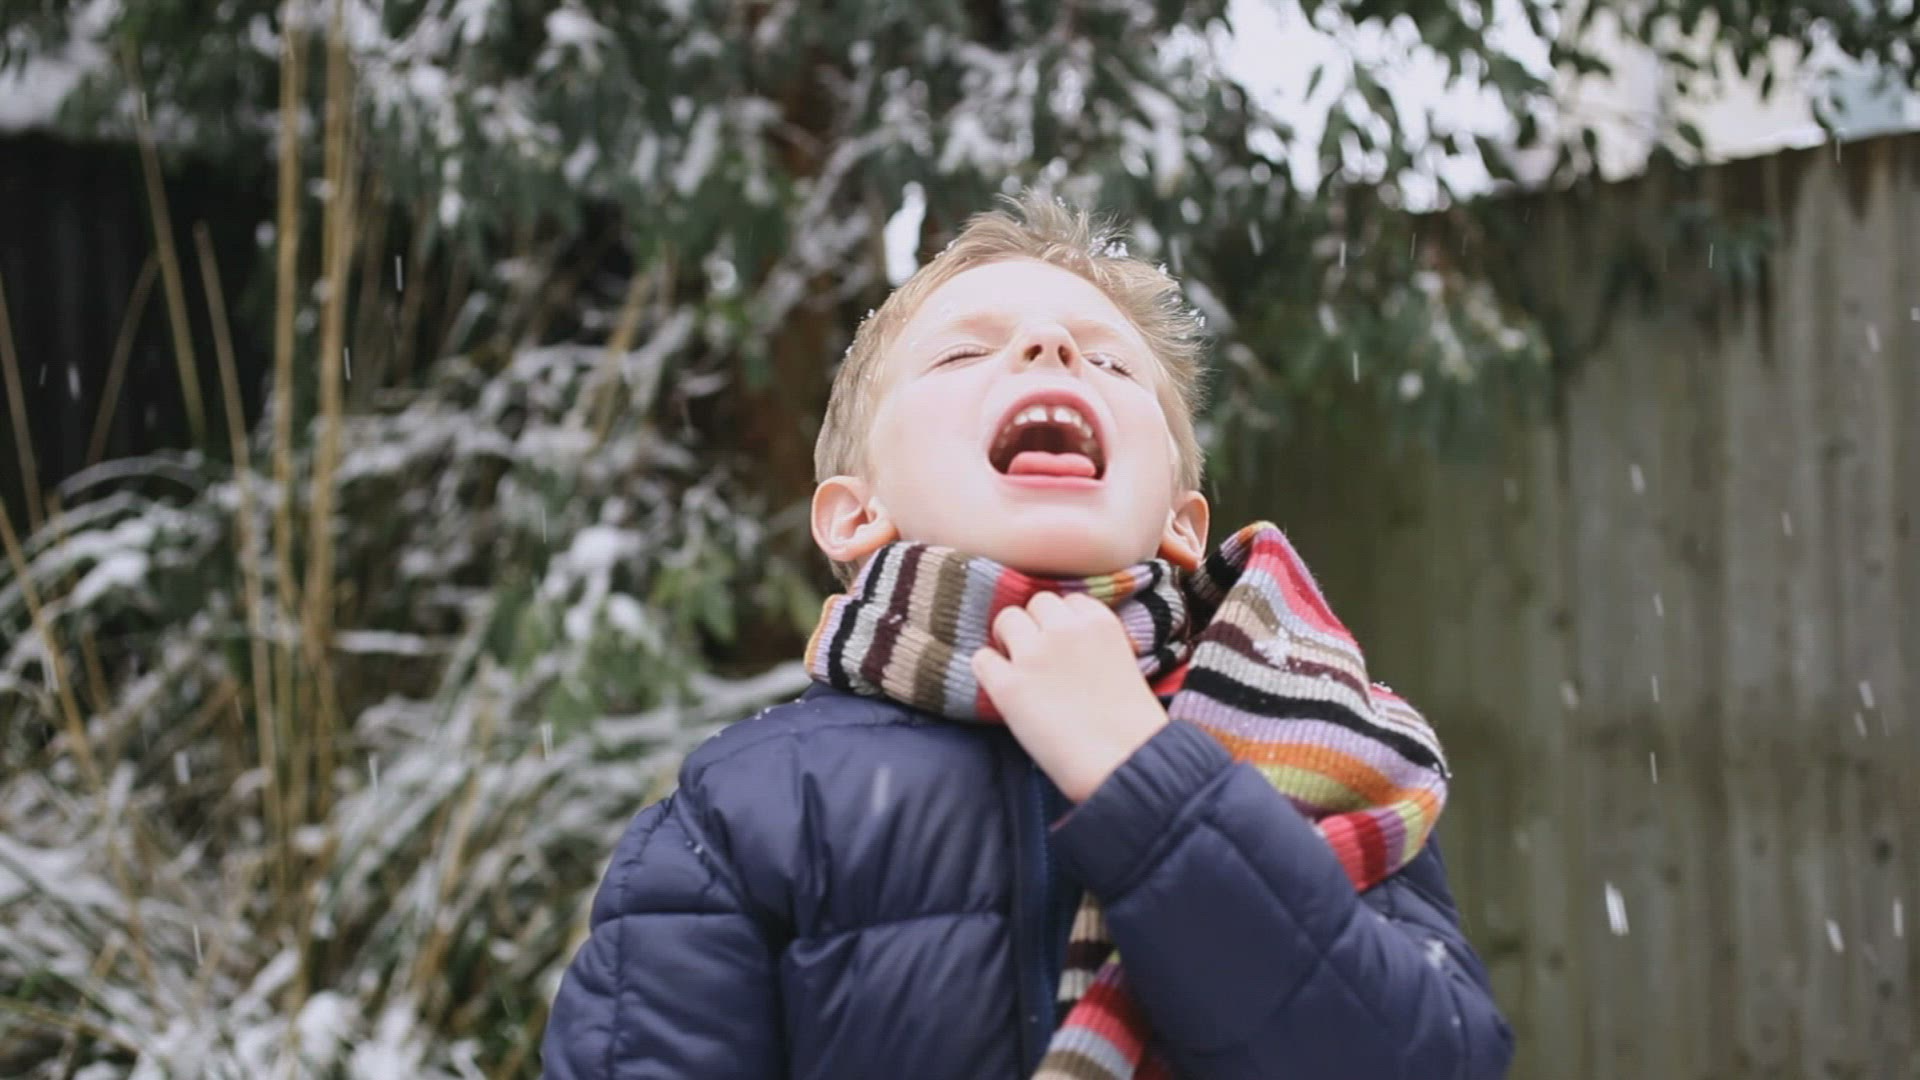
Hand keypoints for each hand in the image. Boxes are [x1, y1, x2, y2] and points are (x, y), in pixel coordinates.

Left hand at [970, 592, 1168, 802]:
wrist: (1124, 762)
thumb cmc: (1131, 725)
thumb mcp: (1124, 664)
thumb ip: (1095, 645)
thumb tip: (1066, 646)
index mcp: (1099, 622)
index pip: (1068, 601)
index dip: (1063, 623)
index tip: (1065, 645)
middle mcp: (1064, 629)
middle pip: (1035, 604)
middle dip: (1035, 626)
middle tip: (1039, 656)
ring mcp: (1033, 655)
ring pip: (1006, 620)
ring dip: (1009, 640)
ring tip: (1019, 668)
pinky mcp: (1008, 686)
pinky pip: (982, 659)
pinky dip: (988, 670)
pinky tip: (1003, 688)